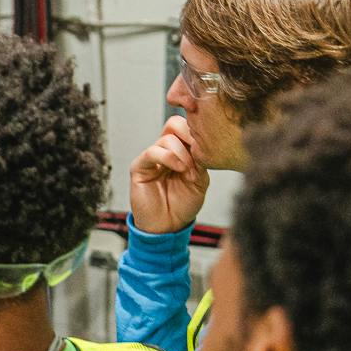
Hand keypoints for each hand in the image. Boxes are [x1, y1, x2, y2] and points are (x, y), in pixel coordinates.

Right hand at [129, 116, 210, 234]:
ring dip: (183, 154)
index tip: (210, 145)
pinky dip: (169, 157)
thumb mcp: (200, 179)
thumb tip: (201, 143)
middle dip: (190, 136)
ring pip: (167, 139)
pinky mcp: (140, 167)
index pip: (186, 126)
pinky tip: (180, 169)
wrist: (169, 225)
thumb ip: (200, 160)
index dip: (198, 130)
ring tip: (189, 172)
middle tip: (199, 154)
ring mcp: (151, 157)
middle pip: (174, 124)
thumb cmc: (183, 204)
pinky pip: (152, 152)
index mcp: (180, 150)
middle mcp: (165, 150)